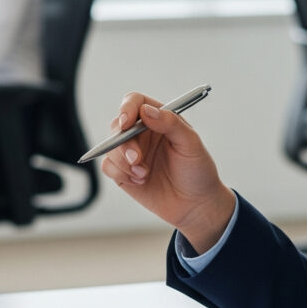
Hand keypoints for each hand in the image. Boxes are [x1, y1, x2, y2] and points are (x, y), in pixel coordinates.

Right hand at [100, 92, 235, 252]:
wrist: (195, 205)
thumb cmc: (198, 171)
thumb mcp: (191, 144)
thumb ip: (171, 124)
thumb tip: (146, 110)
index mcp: (160, 119)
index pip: (135, 102)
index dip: (127, 108)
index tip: (127, 122)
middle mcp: (143, 133)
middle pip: (118, 125)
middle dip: (124, 143)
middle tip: (137, 159)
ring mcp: (132, 153)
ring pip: (110, 147)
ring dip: (124, 162)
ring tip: (144, 175)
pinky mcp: (123, 172)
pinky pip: (108, 166)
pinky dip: (120, 174)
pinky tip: (140, 181)